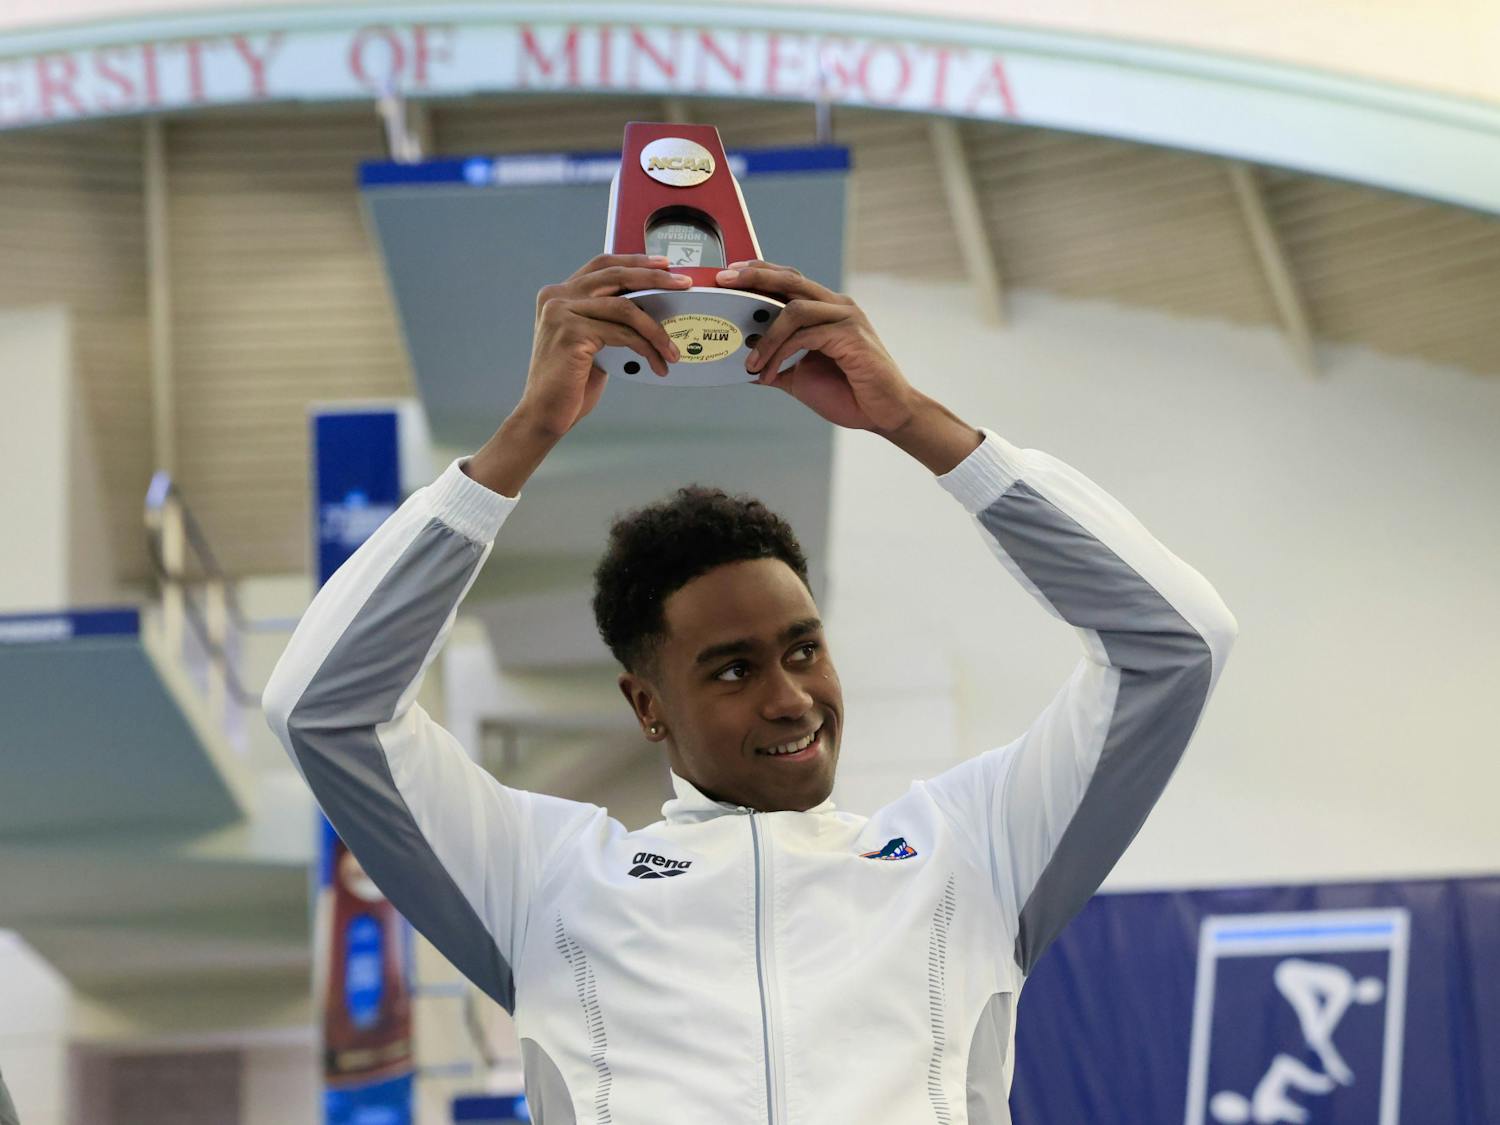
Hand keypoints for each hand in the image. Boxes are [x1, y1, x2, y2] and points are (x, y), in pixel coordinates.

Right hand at [512, 254, 691, 439]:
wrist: (544, 415)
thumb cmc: (570, 384)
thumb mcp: (592, 343)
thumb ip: (609, 322)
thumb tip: (649, 312)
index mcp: (559, 295)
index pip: (602, 265)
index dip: (634, 261)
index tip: (663, 264)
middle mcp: (556, 297)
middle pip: (615, 276)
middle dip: (654, 278)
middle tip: (684, 285)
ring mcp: (561, 313)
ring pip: (624, 308)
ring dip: (656, 330)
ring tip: (673, 350)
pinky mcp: (571, 333)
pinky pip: (622, 333)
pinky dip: (646, 348)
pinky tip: (657, 363)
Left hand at [719, 260, 917, 432]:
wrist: (882, 414)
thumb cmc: (848, 394)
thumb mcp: (799, 378)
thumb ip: (775, 366)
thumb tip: (743, 366)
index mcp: (826, 310)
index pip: (789, 280)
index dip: (759, 273)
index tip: (729, 275)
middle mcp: (836, 306)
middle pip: (791, 279)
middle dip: (755, 277)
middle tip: (724, 282)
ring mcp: (846, 317)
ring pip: (795, 309)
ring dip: (765, 336)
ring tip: (749, 363)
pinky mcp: (851, 335)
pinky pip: (805, 335)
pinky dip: (780, 353)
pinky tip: (767, 374)